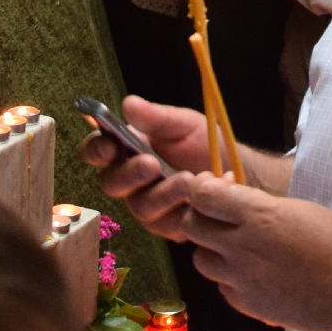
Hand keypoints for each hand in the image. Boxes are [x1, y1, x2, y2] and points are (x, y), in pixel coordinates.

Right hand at [82, 96, 222, 242]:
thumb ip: (156, 117)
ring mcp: (147, 205)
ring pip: (140, 207)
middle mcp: (130, 179)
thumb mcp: (184, 124)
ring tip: (186, 179)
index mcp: (127, 148)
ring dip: (162, 194)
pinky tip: (198, 198)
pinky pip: (166, 225)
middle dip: (130, 174)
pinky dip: (183, 211)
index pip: (97, 150)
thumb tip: (128, 104)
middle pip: (111, 183)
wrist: (235, 168)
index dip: (96, 150)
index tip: (109, 146)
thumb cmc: (204, 142)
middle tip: (151, 164)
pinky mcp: (167, 226)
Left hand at [178, 178, 331, 330]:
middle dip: (201, 215)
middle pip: (192, 226)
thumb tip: (234, 202)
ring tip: (237, 244)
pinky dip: (228, 277)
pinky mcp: (249, 306)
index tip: (212, 186)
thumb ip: (259, 206)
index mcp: (259, 216)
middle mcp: (243, 249)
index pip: (202, 195)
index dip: (202, 187)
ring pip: (201, 259)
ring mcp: (243, 281)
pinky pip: (222, 286)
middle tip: (221, 213)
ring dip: (212, 248)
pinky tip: (251, 271)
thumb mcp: (298, 209)